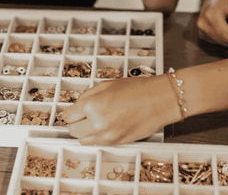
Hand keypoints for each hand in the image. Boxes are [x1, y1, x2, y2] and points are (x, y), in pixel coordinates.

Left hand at [62, 75, 179, 144]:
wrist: (159, 100)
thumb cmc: (137, 89)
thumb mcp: (107, 85)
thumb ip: (88, 96)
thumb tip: (77, 105)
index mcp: (92, 105)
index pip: (68, 116)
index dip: (70, 112)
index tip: (72, 111)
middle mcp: (97, 123)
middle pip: (73, 130)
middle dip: (75, 122)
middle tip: (81, 115)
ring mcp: (107, 136)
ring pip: (83, 140)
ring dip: (84, 131)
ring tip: (93, 121)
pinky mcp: (116, 143)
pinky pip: (97, 143)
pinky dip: (96, 137)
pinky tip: (103, 126)